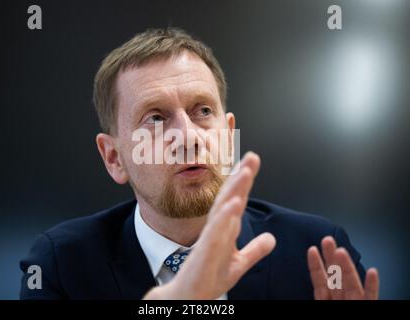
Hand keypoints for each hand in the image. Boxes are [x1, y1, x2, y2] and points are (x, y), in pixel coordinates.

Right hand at [144, 152, 275, 298]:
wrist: (187, 297)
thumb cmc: (208, 278)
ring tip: (245, 172)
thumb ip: (254, 250)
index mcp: (224, 230)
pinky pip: (215, 232)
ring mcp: (209, 239)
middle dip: (241, 177)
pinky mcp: (204, 253)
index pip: (236, 200)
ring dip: (233, 190)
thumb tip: (271, 239)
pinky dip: (225, 217)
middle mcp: (216, 230)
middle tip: (252, 157)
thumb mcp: (238, 264)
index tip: (252, 162)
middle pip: (229, 198)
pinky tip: (234, 203)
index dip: (244, 182)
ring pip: (222, 210)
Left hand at [307, 236, 378, 299]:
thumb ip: (318, 292)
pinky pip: (371, 297)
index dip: (316, 265)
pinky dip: (372, 285)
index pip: (320, 282)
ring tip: (341, 251)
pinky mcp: (368, 306)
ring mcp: (355, 302)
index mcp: (327, 300)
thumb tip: (305, 282)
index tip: (312, 249)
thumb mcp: (320, 302)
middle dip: (331, 258)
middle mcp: (341, 299)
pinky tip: (372, 271)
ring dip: (346, 266)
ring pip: (351, 283)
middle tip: (327, 239)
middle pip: (335, 277)